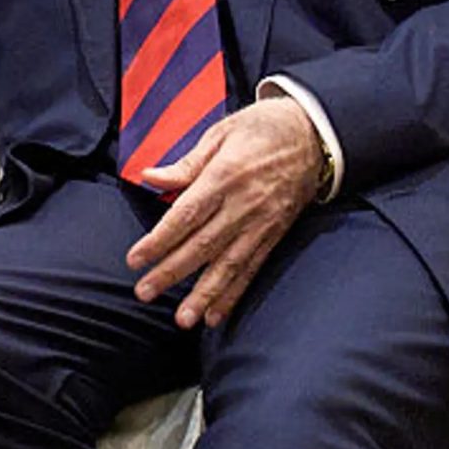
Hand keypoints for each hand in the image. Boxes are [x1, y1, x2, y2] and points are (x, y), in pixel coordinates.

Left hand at [124, 96, 322, 327]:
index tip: (135, 259)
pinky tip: (217, 314)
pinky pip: (252, 268)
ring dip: (204, 295)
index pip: (185, 215)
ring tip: (183, 319)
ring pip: (229, 265)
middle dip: (172, 273)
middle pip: (203, 245)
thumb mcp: (220, 133)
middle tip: (144, 293)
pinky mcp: (275, 235)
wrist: (314, 135)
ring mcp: (262, 224)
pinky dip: (235, 294)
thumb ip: (186, 163)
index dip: (159, 240)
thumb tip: (150, 177)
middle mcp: (244, 205)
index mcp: (225, 176)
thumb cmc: (260, 128)